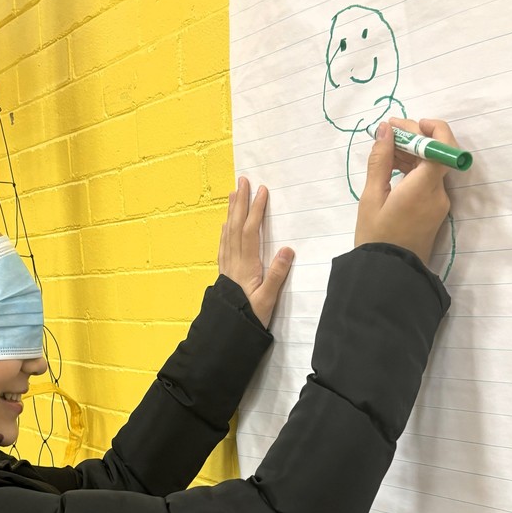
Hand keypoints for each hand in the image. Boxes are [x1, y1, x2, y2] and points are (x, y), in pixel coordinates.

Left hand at [218, 177, 294, 327]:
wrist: (227, 331)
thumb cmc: (250, 318)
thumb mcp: (267, 300)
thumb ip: (276, 275)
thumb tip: (287, 250)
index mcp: (246, 266)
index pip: (250, 232)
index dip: (255, 211)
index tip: (262, 191)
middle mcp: (234, 262)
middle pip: (236, 227)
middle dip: (240, 203)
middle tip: (243, 181)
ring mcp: (228, 266)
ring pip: (228, 233)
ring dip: (231, 212)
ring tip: (233, 193)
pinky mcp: (225, 273)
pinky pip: (224, 245)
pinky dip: (226, 230)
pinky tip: (226, 224)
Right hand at [355, 117, 456, 262]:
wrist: (388, 274)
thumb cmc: (375, 238)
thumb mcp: (371, 197)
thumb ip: (380, 161)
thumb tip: (386, 130)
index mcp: (423, 188)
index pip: (441, 147)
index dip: (428, 129)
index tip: (403, 125)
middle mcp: (438, 193)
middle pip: (437, 154)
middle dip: (415, 138)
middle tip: (388, 133)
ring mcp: (439, 203)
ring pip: (432, 167)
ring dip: (413, 153)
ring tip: (386, 150)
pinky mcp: (435, 211)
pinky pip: (428, 182)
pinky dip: (414, 170)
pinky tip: (393, 168)